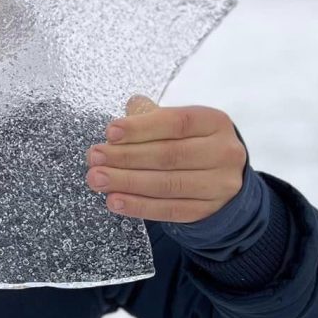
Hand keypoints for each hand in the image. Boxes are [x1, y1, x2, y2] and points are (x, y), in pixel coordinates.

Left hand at [85, 95, 246, 222]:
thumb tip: (132, 107)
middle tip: (94, 158)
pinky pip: (169, 210)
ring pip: (167, 185)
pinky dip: (138, 205)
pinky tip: (114, 200)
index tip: (110, 133)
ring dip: (126, 182)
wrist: (223, 178)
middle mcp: (224, 153)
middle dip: (125, 157)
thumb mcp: (180, 123)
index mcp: (215, 122)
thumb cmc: (191, 142)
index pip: (176, 123)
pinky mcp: (208, 210)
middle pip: (168, 155)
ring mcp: (219, 185)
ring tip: (96, 179)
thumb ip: (153, 115)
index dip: (141, 128)